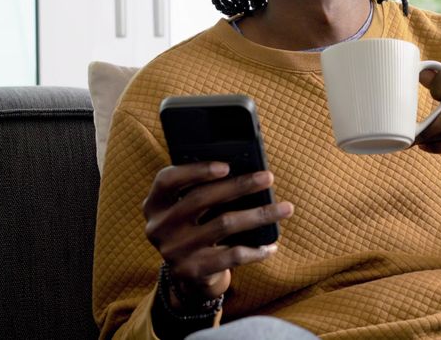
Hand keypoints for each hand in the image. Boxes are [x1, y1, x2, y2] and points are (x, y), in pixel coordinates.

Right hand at [142, 162, 293, 305]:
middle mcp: (158, 227)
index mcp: (155, 204)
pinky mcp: (191, 271)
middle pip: (201, 199)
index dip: (195, 171)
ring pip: (224, 224)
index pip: (167, 180)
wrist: (190, 274)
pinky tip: (271, 245)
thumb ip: (205, 190)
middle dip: (240, 186)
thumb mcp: (192, 210)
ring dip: (260, 214)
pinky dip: (256, 249)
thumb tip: (249, 171)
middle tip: (268, 177)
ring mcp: (173, 251)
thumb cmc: (198, 227)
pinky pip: (232, 255)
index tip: (227, 165)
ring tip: (286, 208)